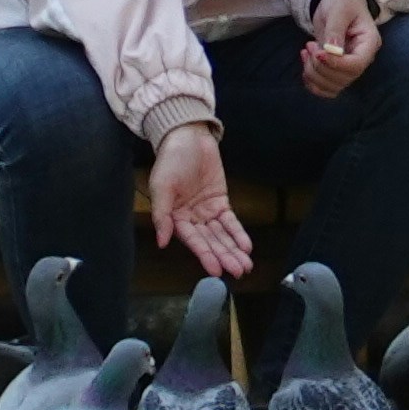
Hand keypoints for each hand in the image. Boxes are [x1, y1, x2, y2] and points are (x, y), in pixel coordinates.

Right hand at [145, 121, 249, 276]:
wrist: (188, 137)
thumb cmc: (170, 161)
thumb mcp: (162, 186)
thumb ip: (162, 215)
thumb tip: (162, 242)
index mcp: (174, 217)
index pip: (192, 240)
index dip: (204, 255)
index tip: (215, 271)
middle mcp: (191, 218)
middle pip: (210, 241)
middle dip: (224, 257)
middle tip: (238, 272)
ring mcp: (207, 211)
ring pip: (222, 235)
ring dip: (233, 250)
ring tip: (245, 265)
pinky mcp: (220, 201)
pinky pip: (230, 221)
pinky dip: (238, 233)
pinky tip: (246, 246)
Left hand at [302, 0, 383, 100]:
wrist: (337, 0)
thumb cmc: (342, 0)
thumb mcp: (339, 10)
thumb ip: (335, 30)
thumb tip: (331, 51)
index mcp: (368, 43)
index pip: (356, 65)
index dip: (335, 64)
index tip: (317, 52)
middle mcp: (362, 58)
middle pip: (344, 78)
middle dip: (320, 67)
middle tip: (309, 46)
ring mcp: (349, 66)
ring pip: (333, 86)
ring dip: (313, 74)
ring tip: (306, 51)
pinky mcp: (336, 69)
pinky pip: (326, 88)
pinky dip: (312, 82)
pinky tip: (305, 62)